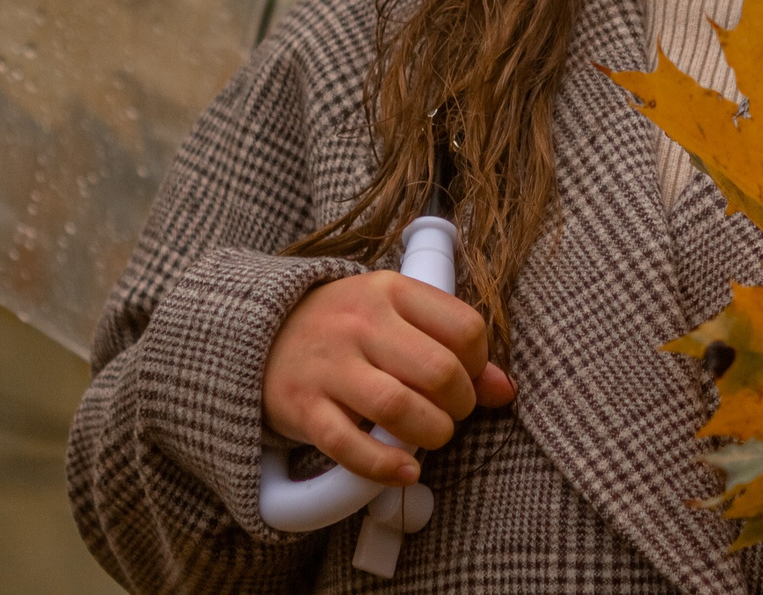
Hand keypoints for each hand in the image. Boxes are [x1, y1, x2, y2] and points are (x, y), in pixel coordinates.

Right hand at [261, 271, 515, 486]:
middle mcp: (361, 323)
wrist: (258, 332)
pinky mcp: (302, 407)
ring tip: (431, 436)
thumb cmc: (345, 326)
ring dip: (430, 433)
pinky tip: (405, 470)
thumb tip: (504, 389)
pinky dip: (384, 465)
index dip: (480, 364)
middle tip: (451, 413)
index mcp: (391, 291)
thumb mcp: (396, 315)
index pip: (464, 328)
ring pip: (398, 408)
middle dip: (460, 405)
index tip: (467, 378)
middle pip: (438, 372)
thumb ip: (449, 343)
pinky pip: (349, 445)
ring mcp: (329, 365)